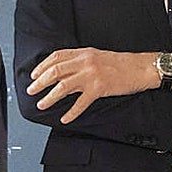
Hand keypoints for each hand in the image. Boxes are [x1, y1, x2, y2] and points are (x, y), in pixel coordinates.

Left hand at [27, 48, 157, 122]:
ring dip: (49, 96)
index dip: (42, 66)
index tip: (34, 75)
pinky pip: (81, 103)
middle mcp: (85, 62)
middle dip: (40, 81)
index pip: (56, 57)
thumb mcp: (97, 56)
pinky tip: (65, 118)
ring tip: (41, 104)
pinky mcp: (99, 89)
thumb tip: (64, 71)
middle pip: (55, 71)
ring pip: (63, 86)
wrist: (140, 68)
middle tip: (31, 90)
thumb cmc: (121, 63)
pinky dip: (71, 112)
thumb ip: (81, 61)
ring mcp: (91, 76)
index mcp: (84, 53)